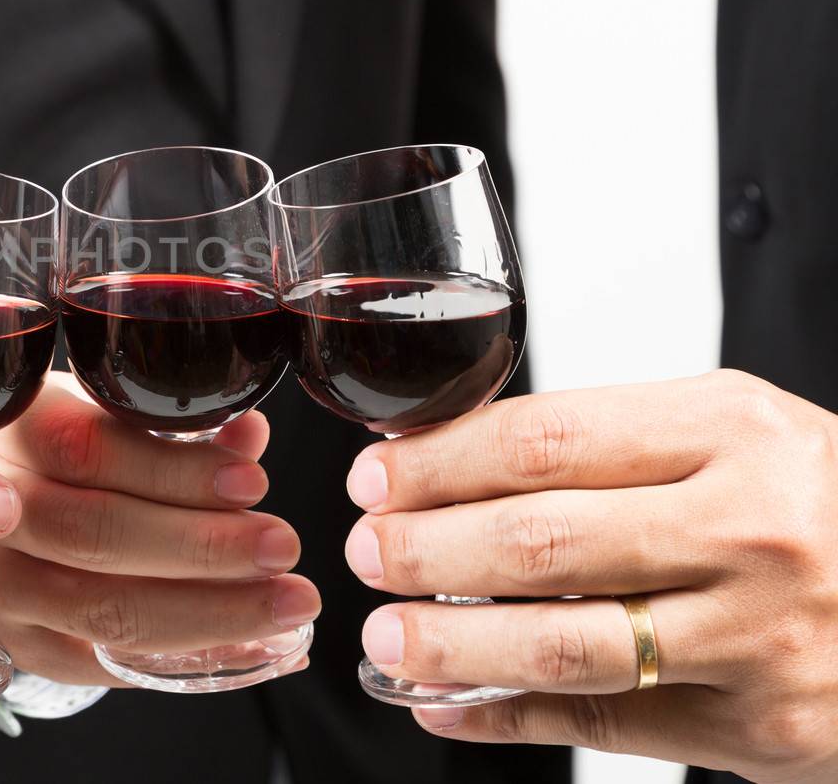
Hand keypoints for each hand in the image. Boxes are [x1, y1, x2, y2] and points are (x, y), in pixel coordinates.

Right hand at [0, 373, 318, 685]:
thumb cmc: (52, 448)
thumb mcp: (97, 411)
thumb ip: (166, 425)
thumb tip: (246, 437)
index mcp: (11, 431)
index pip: (89, 450)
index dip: (173, 470)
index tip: (251, 480)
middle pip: (95, 535)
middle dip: (202, 547)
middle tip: (282, 547)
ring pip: (102, 610)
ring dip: (208, 612)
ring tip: (285, 603)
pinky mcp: (22, 644)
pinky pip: (104, 666)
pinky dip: (183, 659)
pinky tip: (249, 646)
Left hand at [343, 370, 837, 782]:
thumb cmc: (816, 505)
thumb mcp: (732, 433)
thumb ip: (607, 441)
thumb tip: (445, 461)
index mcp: (731, 433)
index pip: (543, 441)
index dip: (437, 464)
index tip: (377, 479)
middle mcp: (750, 529)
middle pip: (538, 541)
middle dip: (424, 549)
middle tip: (368, 551)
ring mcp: (758, 636)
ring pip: (563, 644)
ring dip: (450, 644)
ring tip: (387, 633)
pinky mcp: (762, 727)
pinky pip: (603, 725)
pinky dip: (504, 717)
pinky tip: (445, 705)